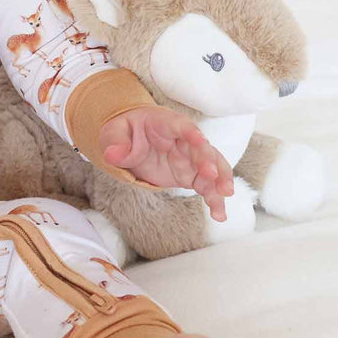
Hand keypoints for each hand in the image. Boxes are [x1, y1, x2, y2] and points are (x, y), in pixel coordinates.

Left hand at [97, 105, 234, 221]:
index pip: (181, 125)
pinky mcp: (191, 175)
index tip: (200, 141)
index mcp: (165, 123)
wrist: (131, 141)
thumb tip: (113, 154)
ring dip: (220, 180)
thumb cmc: (126, 132)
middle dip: (208, 160)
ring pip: (212, 167)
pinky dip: (215, 199)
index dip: (191, 132)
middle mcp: (184, 140)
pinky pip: (207, 186)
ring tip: (224, 196)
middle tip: (213, 175)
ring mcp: (190, 158)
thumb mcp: (114, 133)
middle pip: (202, 147)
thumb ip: (115, 142)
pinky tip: (219, 214)